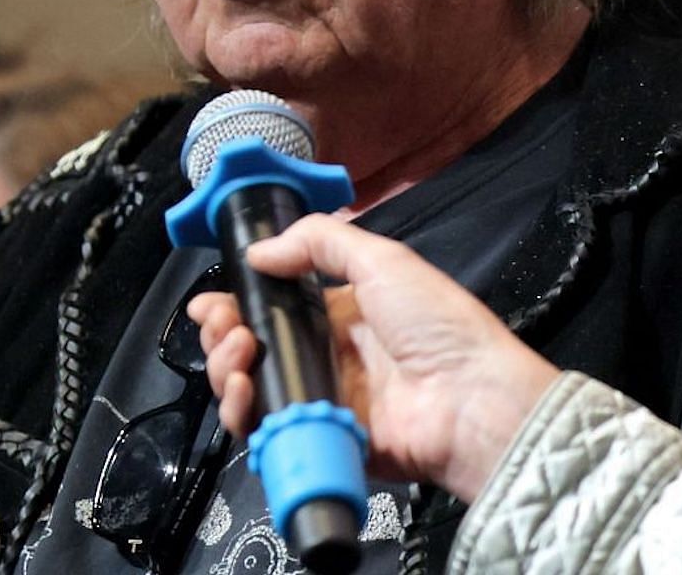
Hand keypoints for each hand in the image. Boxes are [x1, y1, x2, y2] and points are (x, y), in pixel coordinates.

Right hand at [188, 216, 559, 503]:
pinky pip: (268, 432)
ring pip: (251, 390)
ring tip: (236, 352)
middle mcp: (326, 358)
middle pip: (251, 350)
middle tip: (221, 327)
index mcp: (340, 314)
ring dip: (226, 369)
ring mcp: (321, 402)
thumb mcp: (384, 260)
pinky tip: (243, 390)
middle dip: (222, 335)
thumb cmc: (438, 325)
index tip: (211, 302)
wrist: (470, 399)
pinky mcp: (320, 438)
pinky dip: (243, 414)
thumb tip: (260, 251)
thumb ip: (320, 242)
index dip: (235, 305)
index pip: (271, 309)